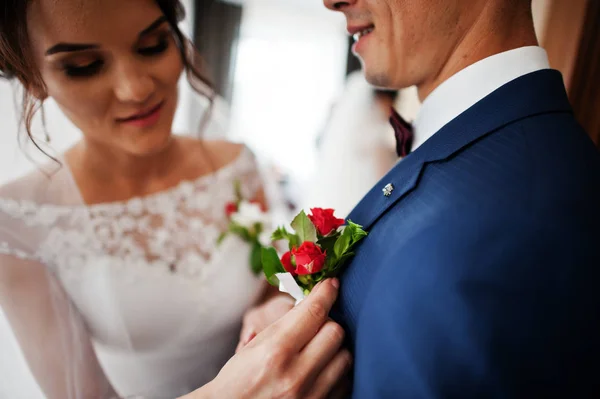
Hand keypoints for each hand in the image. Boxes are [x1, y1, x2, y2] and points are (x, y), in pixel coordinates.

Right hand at [186, 279, 351, 398]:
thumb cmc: (237, 381)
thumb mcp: (253, 347)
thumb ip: (284, 325)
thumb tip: (313, 302)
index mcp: (275, 352)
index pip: (313, 312)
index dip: (326, 293)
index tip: (331, 285)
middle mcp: (296, 375)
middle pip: (335, 331)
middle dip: (327, 322)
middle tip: (316, 324)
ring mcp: (311, 396)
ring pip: (344, 357)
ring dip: (334, 348)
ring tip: (318, 349)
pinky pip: (344, 382)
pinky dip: (336, 372)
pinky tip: (321, 370)